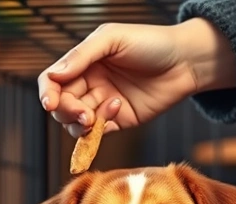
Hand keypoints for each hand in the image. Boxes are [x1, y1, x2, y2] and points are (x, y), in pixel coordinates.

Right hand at [38, 19, 235, 137]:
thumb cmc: (152, 42)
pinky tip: (118, 108)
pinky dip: (100, 128)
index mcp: (84, 61)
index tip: (51, 103)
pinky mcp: (120, 120)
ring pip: (76, 123)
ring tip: (99, 115)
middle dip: (67, 112)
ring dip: (82, 124)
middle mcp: (90, 83)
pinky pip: (99, 132)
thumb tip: (54, 76)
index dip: (48, 93)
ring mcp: (103, 103)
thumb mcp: (112, 39)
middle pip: (62, 105)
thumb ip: (82, 55)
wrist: (187, 62)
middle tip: (84, 114)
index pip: (53, 81)